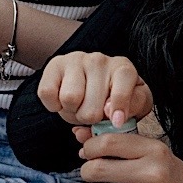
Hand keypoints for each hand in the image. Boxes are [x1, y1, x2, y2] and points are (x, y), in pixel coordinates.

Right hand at [38, 51, 152, 129]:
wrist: (90, 84)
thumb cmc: (115, 98)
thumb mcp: (134, 105)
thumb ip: (131, 109)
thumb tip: (111, 115)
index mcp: (123, 68)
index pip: (123, 84)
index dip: (120, 106)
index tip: (117, 122)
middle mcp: (99, 60)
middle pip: (92, 107)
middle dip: (90, 119)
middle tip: (93, 114)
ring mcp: (75, 60)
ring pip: (69, 99)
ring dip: (72, 112)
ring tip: (78, 106)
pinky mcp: (54, 65)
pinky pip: (47, 93)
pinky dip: (54, 105)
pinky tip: (63, 101)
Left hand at [79, 131, 182, 182]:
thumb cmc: (163, 173)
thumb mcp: (148, 151)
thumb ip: (115, 142)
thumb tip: (78, 134)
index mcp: (154, 150)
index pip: (108, 142)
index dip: (90, 147)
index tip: (89, 152)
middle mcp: (154, 173)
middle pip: (98, 169)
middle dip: (88, 171)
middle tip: (94, 174)